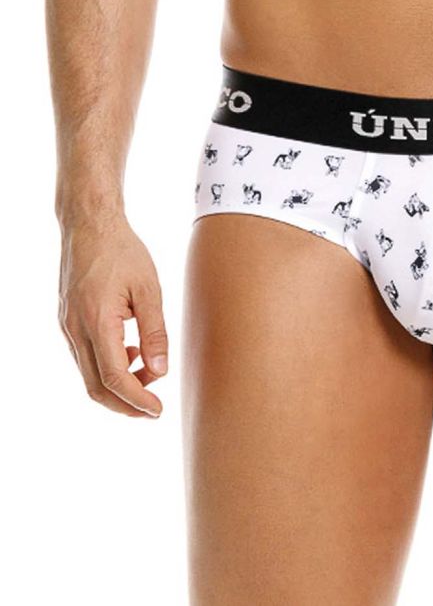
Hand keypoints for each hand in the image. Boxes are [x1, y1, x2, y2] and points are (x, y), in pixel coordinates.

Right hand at [57, 212, 168, 416]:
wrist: (90, 225)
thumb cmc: (122, 251)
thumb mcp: (149, 288)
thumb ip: (155, 332)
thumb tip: (160, 372)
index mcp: (97, 321)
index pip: (114, 378)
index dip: (137, 400)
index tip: (158, 410)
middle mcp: (76, 329)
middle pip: (96, 387)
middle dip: (125, 404)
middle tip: (153, 409)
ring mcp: (67, 327)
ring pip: (88, 375)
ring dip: (117, 385)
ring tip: (148, 374)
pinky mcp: (67, 322)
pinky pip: (85, 357)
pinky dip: (107, 366)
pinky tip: (131, 352)